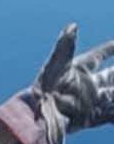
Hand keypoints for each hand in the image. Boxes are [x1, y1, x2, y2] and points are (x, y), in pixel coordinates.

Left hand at [0, 25, 113, 143]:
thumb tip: (73, 26)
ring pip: (110, 95)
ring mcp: (89, 102)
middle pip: (109, 77)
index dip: (108, 49)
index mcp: (79, 70)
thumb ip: (65, 46)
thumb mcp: (55, 65)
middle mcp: (86, 86)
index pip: (97, 56)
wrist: (36, 116)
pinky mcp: (88, 117)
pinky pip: (106, 116)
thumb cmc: (43, 88)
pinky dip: (112, 116)